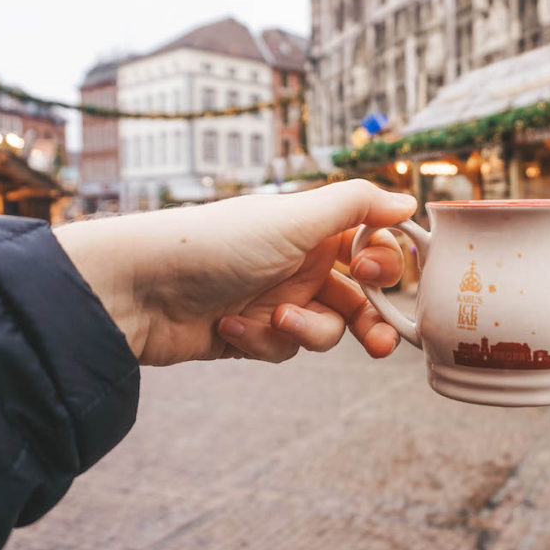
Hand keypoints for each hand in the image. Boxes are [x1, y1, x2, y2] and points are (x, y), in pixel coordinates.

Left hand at [54, 180, 415, 364]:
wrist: (138, 288)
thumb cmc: (214, 243)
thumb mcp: (293, 218)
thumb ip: (357, 206)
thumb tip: (411, 202)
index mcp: (312, 227)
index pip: (370, 245)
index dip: (382, 263)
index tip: (374, 274)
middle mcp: (300, 261)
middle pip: (359, 297)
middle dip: (371, 321)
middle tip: (381, 343)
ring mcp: (277, 298)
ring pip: (326, 329)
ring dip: (308, 329)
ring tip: (278, 320)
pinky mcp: (253, 334)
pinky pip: (284, 347)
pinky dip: (263, 340)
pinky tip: (229, 326)